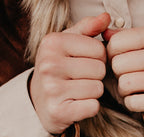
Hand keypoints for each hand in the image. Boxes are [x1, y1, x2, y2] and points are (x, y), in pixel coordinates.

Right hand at [29, 13, 109, 133]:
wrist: (37, 102)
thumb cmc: (56, 70)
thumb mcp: (66, 44)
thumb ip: (86, 28)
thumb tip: (106, 17)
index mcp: (52, 43)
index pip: (99, 49)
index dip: (99, 59)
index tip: (85, 63)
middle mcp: (49, 64)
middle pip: (99, 70)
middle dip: (96, 77)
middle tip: (81, 79)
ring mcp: (53, 89)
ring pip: (97, 89)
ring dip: (93, 93)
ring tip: (79, 91)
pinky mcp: (59, 112)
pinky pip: (93, 107)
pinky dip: (89, 107)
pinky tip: (77, 104)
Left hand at [105, 26, 143, 121]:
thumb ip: (128, 38)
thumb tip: (104, 33)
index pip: (117, 42)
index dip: (111, 55)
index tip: (121, 61)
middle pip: (118, 65)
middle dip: (118, 75)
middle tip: (127, 78)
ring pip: (124, 84)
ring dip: (123, 92)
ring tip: (134, 90)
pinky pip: (133, 102)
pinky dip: (131, 104)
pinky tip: (140, 100)